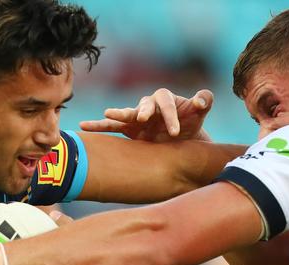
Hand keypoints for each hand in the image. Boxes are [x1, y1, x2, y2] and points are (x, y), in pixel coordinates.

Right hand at [80, 88, 212, 141]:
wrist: (182, 141)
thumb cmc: (192, 124)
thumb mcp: (200, 113)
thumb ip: (204, 102)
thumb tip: (201, 100)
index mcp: (166, 99)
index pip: (166, 102)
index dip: (171, 115)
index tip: (175, 131)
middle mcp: (149, 105)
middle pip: (143, 104)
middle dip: (143, 110)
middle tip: (144, 118)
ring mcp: (136, 117)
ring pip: (126, 114)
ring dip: (119, 114)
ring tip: (109, 113)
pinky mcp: (128, 129)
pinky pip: (112, 127)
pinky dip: (99, 126)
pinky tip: (84, 127)